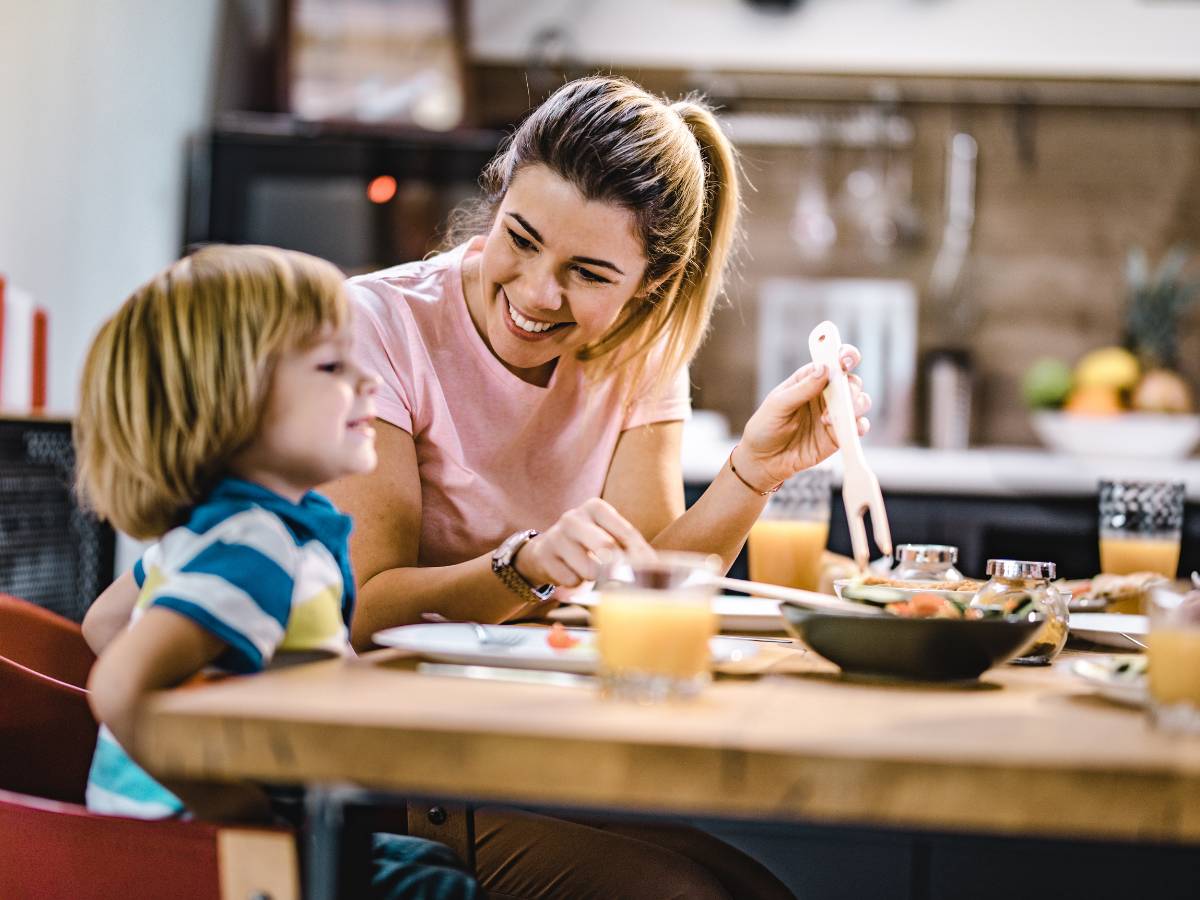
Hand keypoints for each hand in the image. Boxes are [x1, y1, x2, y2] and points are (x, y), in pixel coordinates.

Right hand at [514, 498, 653, 587]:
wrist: (545, 551)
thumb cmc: (586, 544)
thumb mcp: (606, 535)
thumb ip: (628, 546)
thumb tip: (656, 566)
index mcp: (595, 507)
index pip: (626, 532)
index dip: (642, 554)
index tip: (653, 571)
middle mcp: (574, 517)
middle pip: (607, 548)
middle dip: (619, 568)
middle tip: (623, 578)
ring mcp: (556, 536)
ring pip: (589, 569)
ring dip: (594, 578)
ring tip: (588, 570)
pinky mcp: (544, 556)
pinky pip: (571, 581)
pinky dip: (576, 584)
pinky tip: (570, 573)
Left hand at [735, 345, 870, 490]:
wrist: (763, 461)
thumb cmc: (765, 427)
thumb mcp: (777, 405)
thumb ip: (802, 389)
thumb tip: (825, 369)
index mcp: (809, 380)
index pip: (832, 361)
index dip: (844, 355)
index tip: (844, 359)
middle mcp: (825, 395)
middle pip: (852, 382)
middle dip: (852, 387)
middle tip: (842, 395)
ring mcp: (834, 415)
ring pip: (860, 402)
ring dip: (855, 406)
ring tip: (828, 419)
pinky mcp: (838, 435)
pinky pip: (859, 427)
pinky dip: (859, 426)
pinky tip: (844, 430)